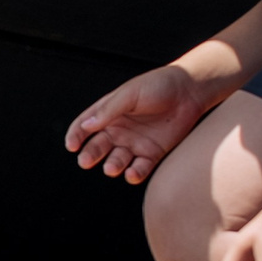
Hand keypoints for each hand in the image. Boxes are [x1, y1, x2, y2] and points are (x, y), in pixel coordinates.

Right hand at [64, 64, 223, 184]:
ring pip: (117, 160)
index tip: (72, 145)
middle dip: (90, 155)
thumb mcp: (130, 95)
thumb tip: (86, 126)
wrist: (189, 91)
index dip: (76, 136)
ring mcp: (135, 143)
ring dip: (112, 166)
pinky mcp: (152, 153)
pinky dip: (134, 173)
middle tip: (85, 161)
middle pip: (98, 147)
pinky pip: (140, 168)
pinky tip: (132, 174)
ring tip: (111, 168)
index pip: (85, 126)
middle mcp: (119, 130)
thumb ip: (108, 110)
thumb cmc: (157, 86)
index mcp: (109, 113)